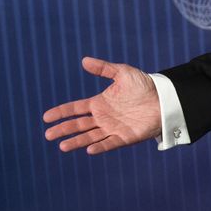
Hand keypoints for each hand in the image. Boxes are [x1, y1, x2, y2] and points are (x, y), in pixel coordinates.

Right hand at [43, 56, 161, 154]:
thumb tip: (84, 60)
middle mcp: (103, 117)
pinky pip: (110, 143)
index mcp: (99, 103)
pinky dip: (100, 147)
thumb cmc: (144, 85)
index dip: (61, 112)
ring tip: (62, 146)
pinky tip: (89, 150)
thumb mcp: (123, 73)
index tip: (46, 117)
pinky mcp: (125, 137)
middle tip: (48, 134)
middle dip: (63, 129)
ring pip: (90, 137)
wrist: (164, 98)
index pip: (75, 109)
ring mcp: (113, 128)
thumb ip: (104, 68)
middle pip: (78, 125)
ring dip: (77, 141)